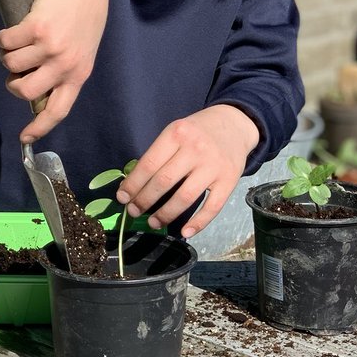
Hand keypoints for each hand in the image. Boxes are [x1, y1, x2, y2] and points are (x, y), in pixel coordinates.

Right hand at [0, 0, 108, 141]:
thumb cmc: (84, 10)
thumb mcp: (83, 46)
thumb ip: (66, 68)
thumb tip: (39, 88)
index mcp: (79, 73)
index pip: (58, 110)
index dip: (39, 127)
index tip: (25, 138)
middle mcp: (65, 65)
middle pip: (24, 91)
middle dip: (12, 82)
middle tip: (16, 68)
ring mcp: (50, 48)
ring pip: (10, 65)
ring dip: (7, 54)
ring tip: (19, 40)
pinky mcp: (34, 29)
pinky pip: (5, 42)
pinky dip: (3, 37)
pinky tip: (15, 27)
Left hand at [116, 105, 260, 237]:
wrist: (234, 124)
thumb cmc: (197, 131)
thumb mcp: (175, 131)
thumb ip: (159, 154)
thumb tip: (133, 185)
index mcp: (177, 133)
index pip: (149, 164)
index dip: (133, 184)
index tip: (122, 198)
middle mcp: (195, 149)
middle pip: (164, 181)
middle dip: (144, 200)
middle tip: (134, 212)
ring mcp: (214, 166)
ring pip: (185, 197)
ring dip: (165, 214)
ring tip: (153, 222)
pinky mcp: (229, 180)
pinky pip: (212, 207)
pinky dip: (198, 223)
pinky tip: (184, 232)